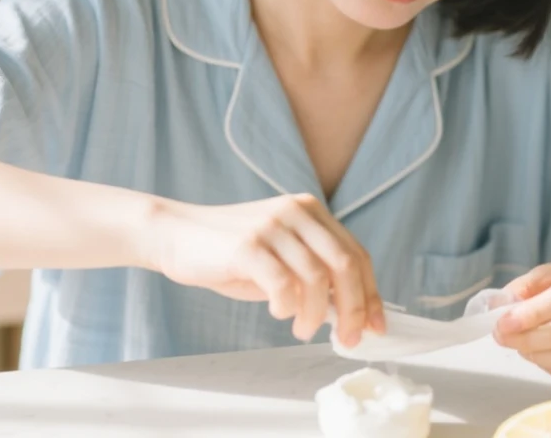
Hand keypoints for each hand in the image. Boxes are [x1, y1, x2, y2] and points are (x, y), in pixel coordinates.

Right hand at [145, 193, 385, 345]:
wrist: (175, 235)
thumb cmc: (229, 253)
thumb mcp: (279, 258)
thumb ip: (312, 274)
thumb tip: (349, 312)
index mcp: (309, 211)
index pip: (356, 254)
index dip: (370, 295)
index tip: (375, 327)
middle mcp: (295, 212)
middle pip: (345, 265)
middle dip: (353, 310)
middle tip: (347, 339)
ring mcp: (271, 226)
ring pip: (316, 279)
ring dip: (314, 316)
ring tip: (301, 329)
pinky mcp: (248, 245)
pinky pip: (282, 284)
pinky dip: (286, 306)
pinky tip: (276, 312)